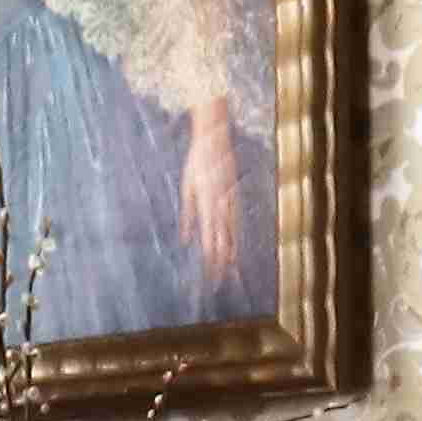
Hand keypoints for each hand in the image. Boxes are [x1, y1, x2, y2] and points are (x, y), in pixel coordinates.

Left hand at [180, 101, 242, 280]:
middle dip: (220, 262)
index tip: (209, 274)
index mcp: (208, 205)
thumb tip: (186, 239)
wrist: (215, 139)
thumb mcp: (187, 188)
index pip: (209, 239)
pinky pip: (235, 222)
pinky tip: (234, 246)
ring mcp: (231, 201)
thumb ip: (188, 215)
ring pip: (231, 233)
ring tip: (229, 270)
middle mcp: (222, 206)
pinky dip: (235, 238)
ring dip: (230, 253)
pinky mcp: (234, 196)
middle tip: (218, 281)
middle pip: (222, 241)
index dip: (210, 259)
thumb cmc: (197, 162)